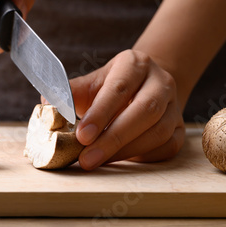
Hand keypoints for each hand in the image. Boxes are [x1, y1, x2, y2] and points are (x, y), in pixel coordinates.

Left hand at [70, 49, 184, 169]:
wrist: (143, 87)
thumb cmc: (110, 88)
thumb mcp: (91, 83)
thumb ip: (70, 93)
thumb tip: (46, 105)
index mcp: (135, 64)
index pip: (119, 89)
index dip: (100, 113)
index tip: (82, 136)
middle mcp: (160, 82)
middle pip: (144, 111)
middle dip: (114, 138)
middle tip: (87, 158)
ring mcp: (174, 105)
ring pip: (158, 131)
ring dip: (126, 151)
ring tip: (97, 162)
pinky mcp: (179, 128)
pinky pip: (166, 147)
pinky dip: (142, 157)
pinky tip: (120, 162)